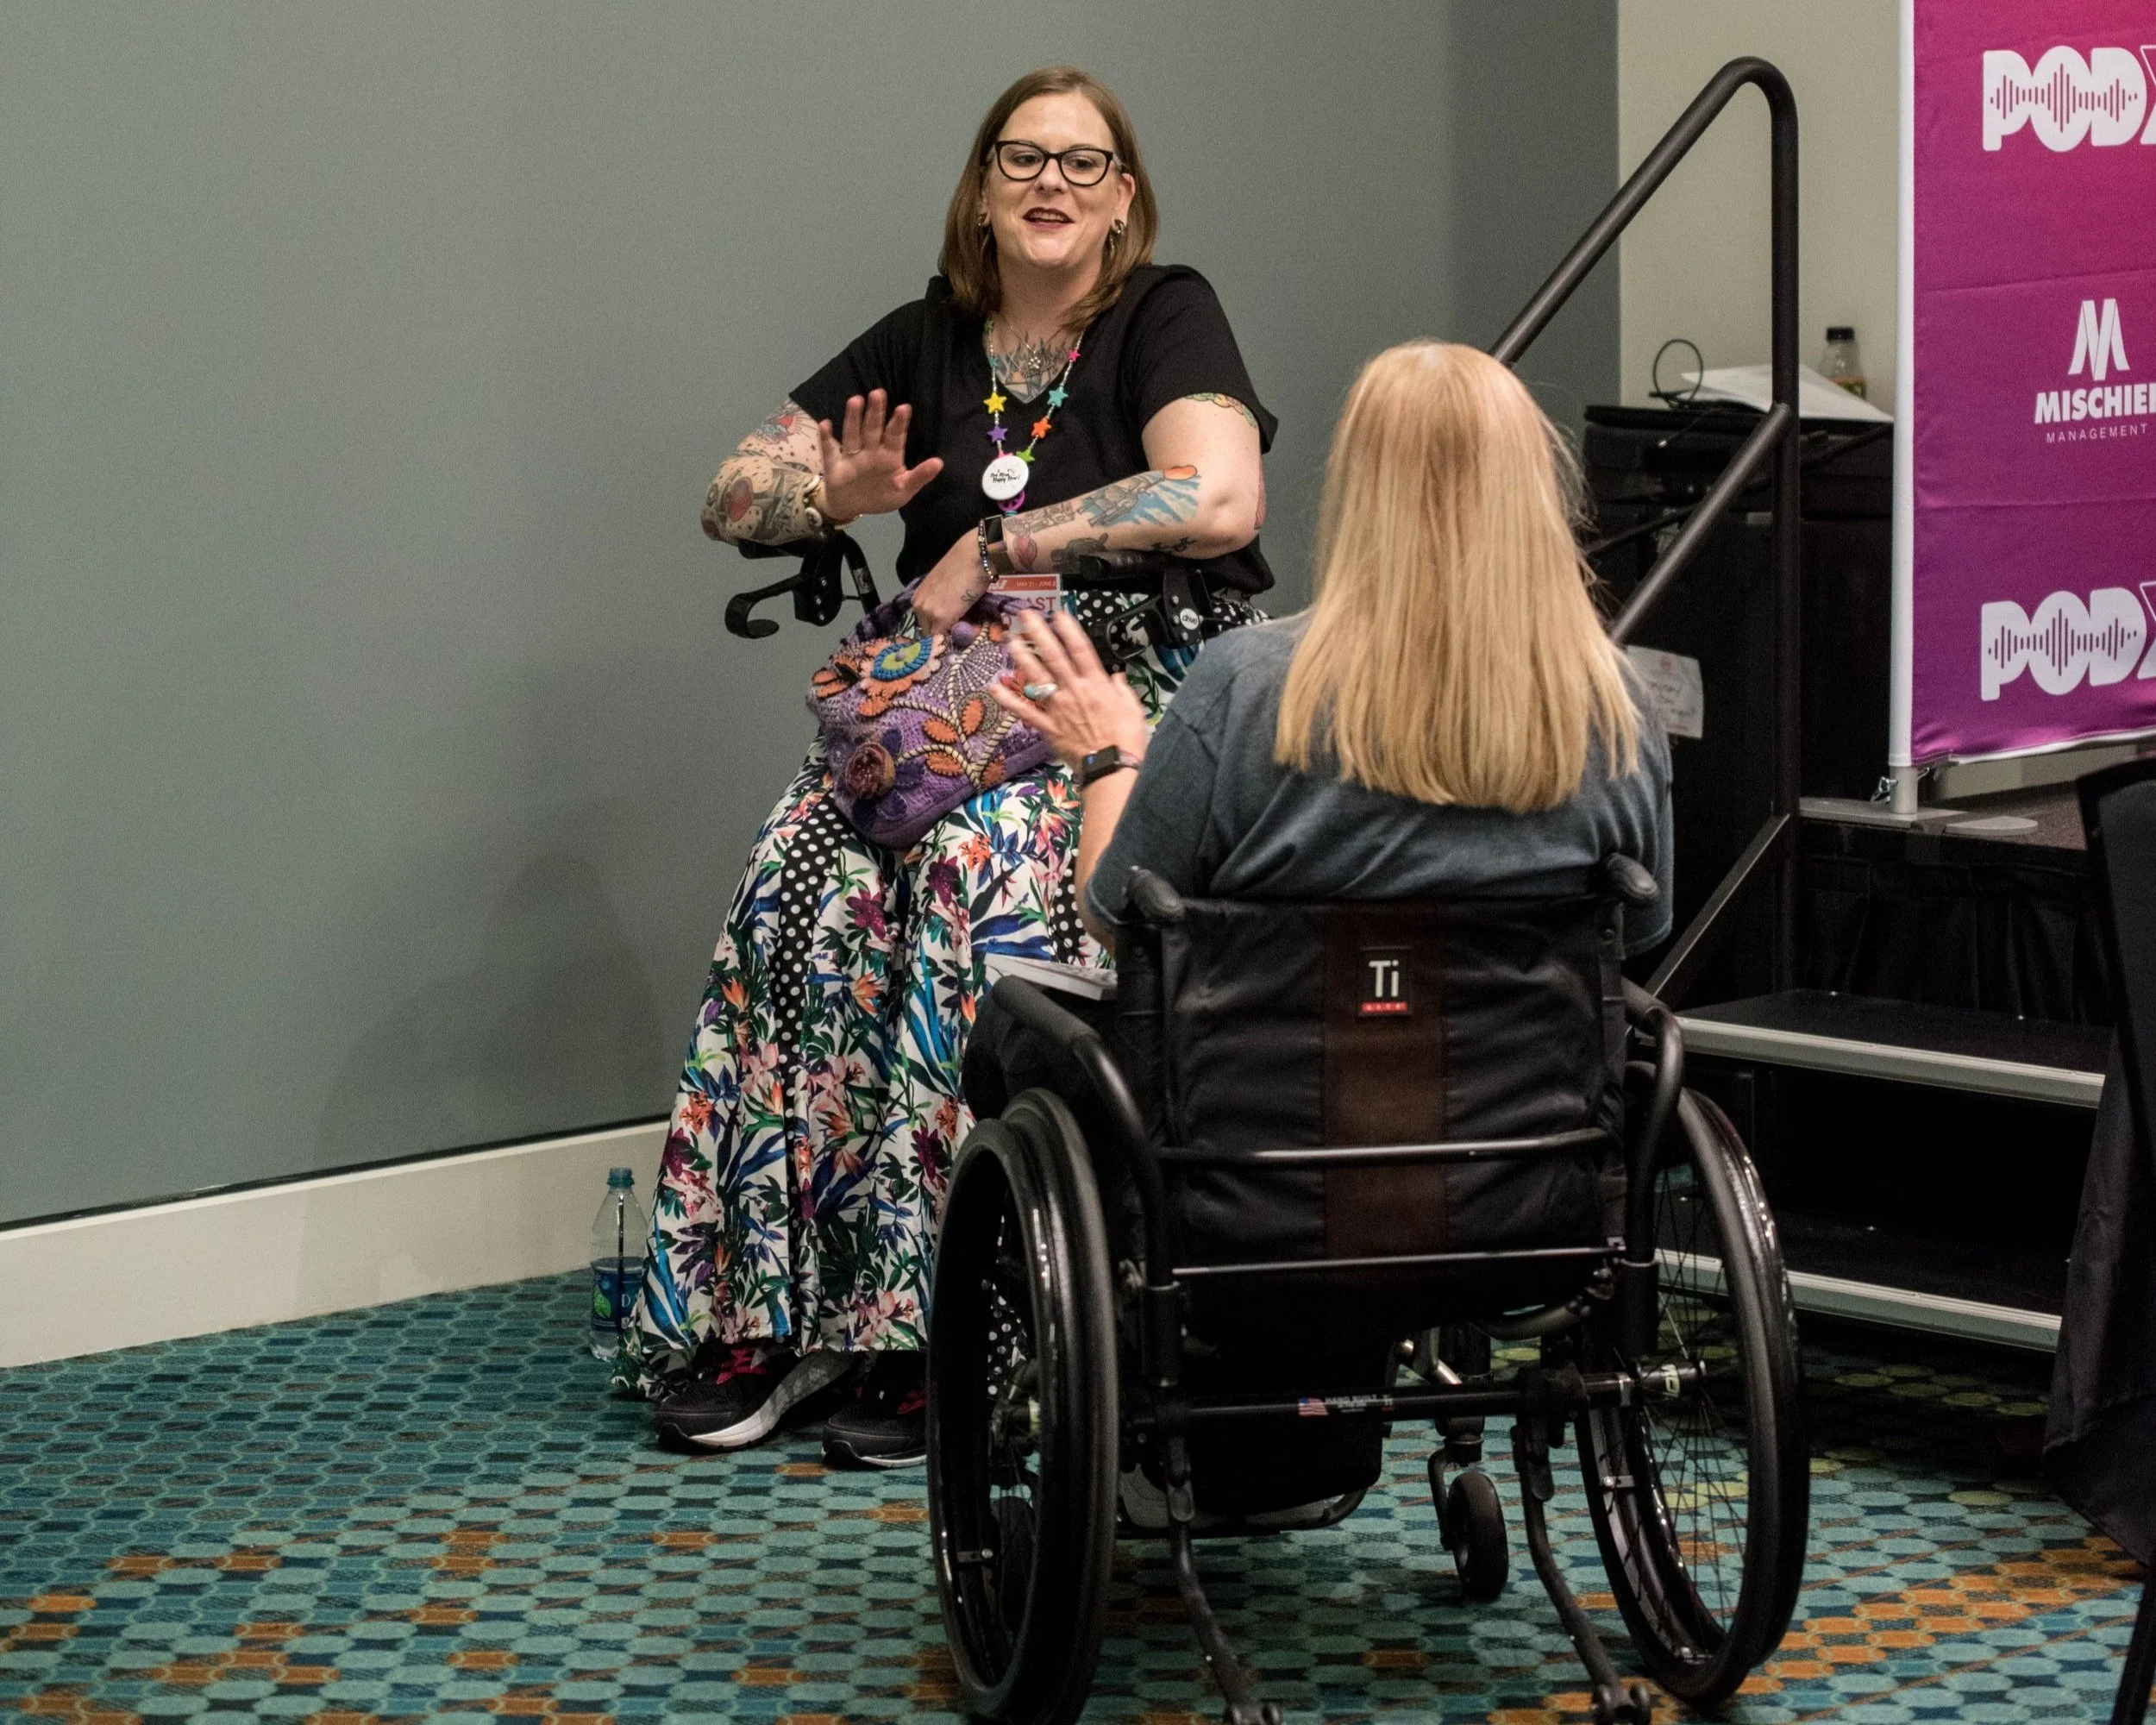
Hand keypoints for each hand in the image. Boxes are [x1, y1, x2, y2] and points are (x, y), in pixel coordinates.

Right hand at [816, 390, 942, 520]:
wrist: (852, 507)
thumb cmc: (880, 495)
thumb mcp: (903, 490)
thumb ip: (919, 477)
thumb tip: (940, 462)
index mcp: (889, 456)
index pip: (895, 437)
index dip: (899, 423)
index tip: (904, 408)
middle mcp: (870, 452)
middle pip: (872, 429)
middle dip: (876, 413)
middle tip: (878, 393)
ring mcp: (852, 457)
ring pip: (853, 435)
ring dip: (853, 419)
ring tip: (855, 400)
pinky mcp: (834, 466)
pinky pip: (830, 452)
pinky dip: (826, 439)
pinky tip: (825, 424)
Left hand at [911, 529, 990, 635]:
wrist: (974, 557)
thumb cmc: (962, 566)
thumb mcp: (943, 587)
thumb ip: (940, 602)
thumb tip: (947, 618)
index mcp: (917, 598)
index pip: (924, 624)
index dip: (937, 628)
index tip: (949, 629)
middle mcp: (919, 606)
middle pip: (928, 631)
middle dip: (941, 632)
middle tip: (956, 629)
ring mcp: (928, 613)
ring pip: (936, 635)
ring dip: (947, 634)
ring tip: (961, 628)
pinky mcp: (942, 619)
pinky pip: (945, 636)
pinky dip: (954, 636)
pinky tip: (964, 630)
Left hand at [990, 608, 1148, 770]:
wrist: (1113, 766)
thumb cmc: (1126, 738)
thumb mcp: (1133, 708)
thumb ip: (1122, 689)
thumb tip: (1116, 677)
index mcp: (1096, 683)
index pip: (1080, 649)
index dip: (1067, 630)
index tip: (1056, 614)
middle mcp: (1074, 690)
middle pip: (1053, 656)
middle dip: (1038, 634)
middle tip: (1024, 616)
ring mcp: (1058, 708)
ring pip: (1037, 677)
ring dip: (1022, 658)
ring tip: (1010, 641)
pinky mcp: (1048, 727)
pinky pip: (1025, 711)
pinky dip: (1009, 700)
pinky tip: (994, 688)